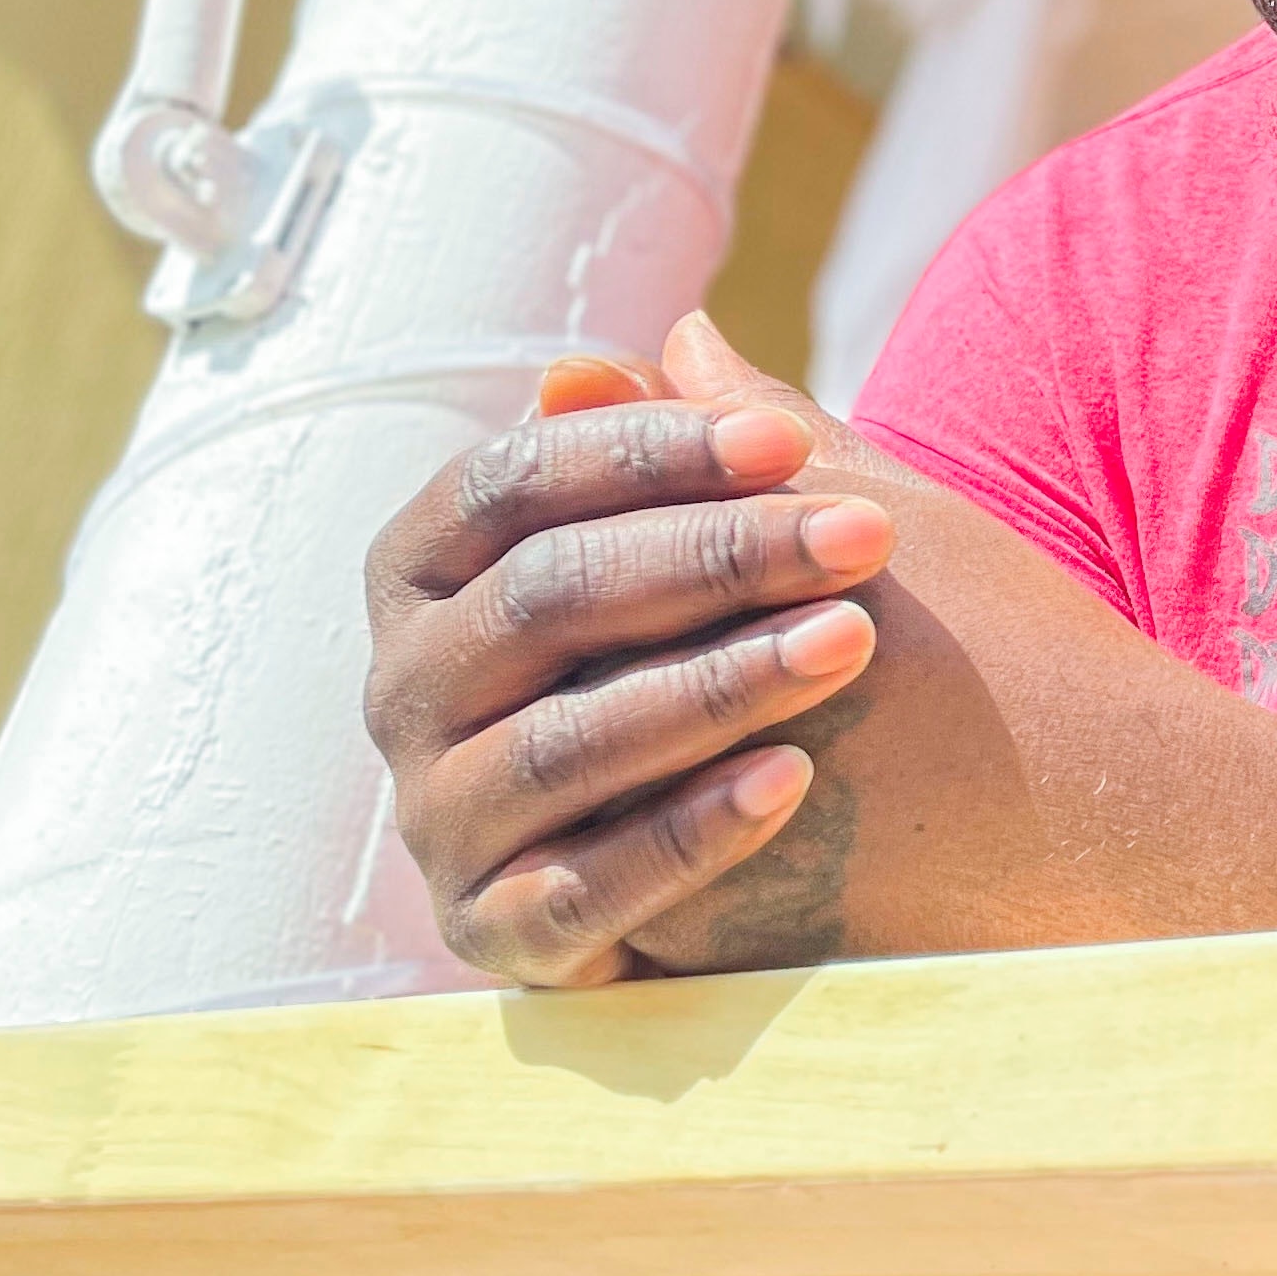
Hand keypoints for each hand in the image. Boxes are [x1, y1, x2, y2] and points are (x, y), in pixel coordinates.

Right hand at [361, 314, 898, 986]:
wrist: (747, 852)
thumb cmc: (713, 651)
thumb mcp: (714, 543)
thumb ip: (686, 454)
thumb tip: (660, 342)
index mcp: (430, 572)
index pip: (509, 484)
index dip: (647, 451)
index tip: (792, 440)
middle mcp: (409, 691)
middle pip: (543, 599)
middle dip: (716, 557)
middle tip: (868, 535)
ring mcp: (441, 818)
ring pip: (565, 743)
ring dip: (717, 686)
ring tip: (853, 643)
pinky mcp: (497, 933)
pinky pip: (585, 888)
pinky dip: (690, 831)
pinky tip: (794, 778)